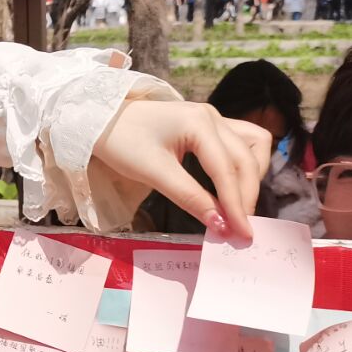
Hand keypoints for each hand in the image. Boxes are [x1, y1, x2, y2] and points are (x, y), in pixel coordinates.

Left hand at [92, 100, 271, 238]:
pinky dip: (243, 165)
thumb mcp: (153, 173)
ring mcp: (213, 118)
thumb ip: (190, 197)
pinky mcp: (208, 125)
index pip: (227, 170)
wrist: (99, 119)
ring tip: (240, 207)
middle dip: (246, 196)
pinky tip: (234, 185)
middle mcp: (212, 117)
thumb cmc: (122, 142)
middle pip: (245, 160)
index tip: (242, 235)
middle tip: (241, 230)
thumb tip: (220, 225)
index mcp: (199, 123)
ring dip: (251, 177)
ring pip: (251, 147)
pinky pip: (241, 142)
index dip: (237, 205)